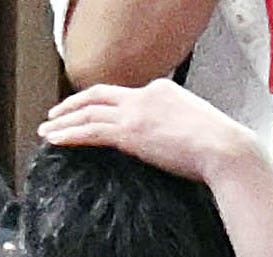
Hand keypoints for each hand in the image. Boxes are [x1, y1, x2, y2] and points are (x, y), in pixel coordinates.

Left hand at [35, 80, 261, 182]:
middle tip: (56, 114)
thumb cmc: (220, 148)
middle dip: (74, 104)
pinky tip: (55, 140)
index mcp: (162, 91)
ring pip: (88, 112)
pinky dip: (69, 134)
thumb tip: (172, 146)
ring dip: (64, 121)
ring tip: (47, 131)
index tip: (91, 112)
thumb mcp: (197, 130)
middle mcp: (145, 95)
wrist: (225, 149)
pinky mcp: (129, 132)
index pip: (125, 94)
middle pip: (99, 95)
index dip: (103, 103)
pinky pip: (90, 131)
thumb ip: (177, 131)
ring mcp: (136, 112)